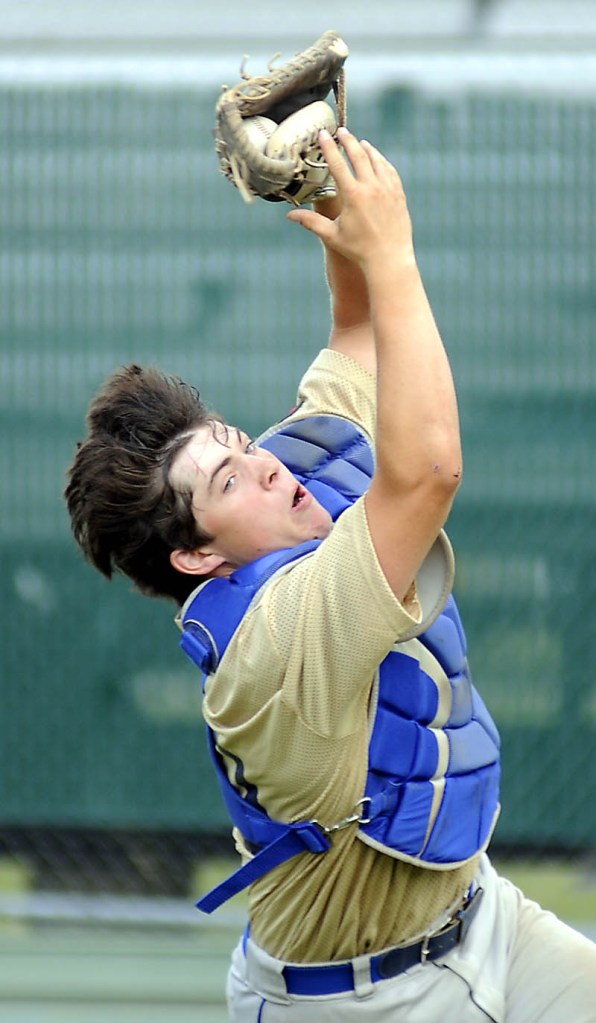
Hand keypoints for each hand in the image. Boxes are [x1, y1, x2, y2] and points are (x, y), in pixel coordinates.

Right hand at [287, 129, 414, 272]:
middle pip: (358, 155)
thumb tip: (289, 215)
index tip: (324, 134)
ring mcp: (387, 189)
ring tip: (360, 142)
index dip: (329, 147)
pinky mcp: (398, 194)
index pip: (337, 164)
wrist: (389, 259)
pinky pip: (390, 171)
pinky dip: (382, 162)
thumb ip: (310, 222)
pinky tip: (378, 160)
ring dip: (367, 149)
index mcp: (353, 196)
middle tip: (341, 131)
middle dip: (348, 141)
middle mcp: (371, 188)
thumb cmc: (358, 250)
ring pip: (376, 160)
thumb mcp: (332, 236)